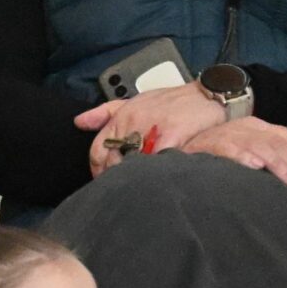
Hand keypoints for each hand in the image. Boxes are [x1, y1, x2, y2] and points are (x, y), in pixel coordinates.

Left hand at [75, 83, 224, 178]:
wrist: (206, 93)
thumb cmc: (170, 102)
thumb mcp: (134, 102)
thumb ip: (105, 113)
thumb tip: (79, 122)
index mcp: (121, 117)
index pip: (97, 152)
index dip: (99, 172)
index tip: (105, 185)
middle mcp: (133, 123)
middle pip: (113, 162)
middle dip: (116, 180)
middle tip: (124, 194)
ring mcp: (152, 129)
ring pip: (133, 164)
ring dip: (135, 180)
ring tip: (140, 193)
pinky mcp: (174, 135)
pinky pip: (159, 160)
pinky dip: (157, 173)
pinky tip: (160, 182)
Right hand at [180, 116, 286, 194]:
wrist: (180, 146)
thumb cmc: (219, 157)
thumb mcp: (249, 155)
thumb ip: (270, 163)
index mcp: (260, 128)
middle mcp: (248, 127)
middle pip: (281, 143)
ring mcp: (229, 133)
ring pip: (261, 144)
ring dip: (278, 163)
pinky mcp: (209, 143)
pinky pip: (228, 147)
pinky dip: (242, 155)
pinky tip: (254, 166)